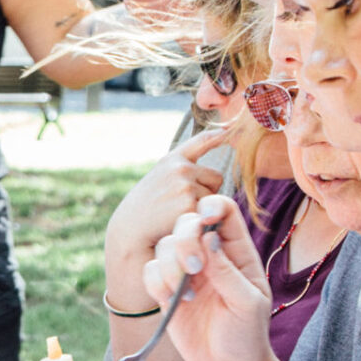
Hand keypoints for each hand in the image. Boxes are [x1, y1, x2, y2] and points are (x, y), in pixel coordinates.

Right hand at [102, 130, 226, 304]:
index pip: (201, 141)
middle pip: (216, 177)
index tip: (229, 129)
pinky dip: (199, 218)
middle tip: (180, 204)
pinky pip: (210, 211)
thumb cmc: (145, 209)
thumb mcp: (158, 181)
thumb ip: (179, 172)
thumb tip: (210, 173)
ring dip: (202, 207)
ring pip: (214, 196)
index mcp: (171, 160)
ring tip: (176, 213)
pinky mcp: (191, 203)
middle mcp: (180, 168)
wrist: (131, 230)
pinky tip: (180, 221)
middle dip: (206, 190)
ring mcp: (186, 185)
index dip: (217, 135)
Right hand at [141, 195, 294, 360]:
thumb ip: (227, 270)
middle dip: (184, 241)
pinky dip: (156, 283)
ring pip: (164, 245)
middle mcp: (209, 256)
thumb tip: (208, 237)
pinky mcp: (166, 291)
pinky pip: (150, 271)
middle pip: (186, 222)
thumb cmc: (247, 337)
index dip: (210, 206)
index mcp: (236, 252)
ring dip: (170, 267)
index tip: (204, 220)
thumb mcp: (247, 303)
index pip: (223, 211)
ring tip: (186, 295)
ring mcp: (186, 273)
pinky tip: (174, 304)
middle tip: (194, 269)